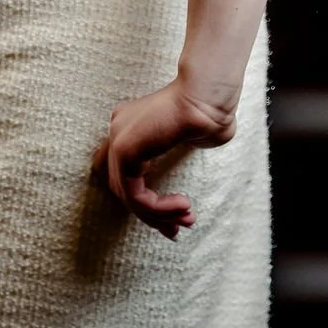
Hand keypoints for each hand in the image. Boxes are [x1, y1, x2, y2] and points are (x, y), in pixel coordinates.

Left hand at [89, 78, 237, 239]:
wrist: (207, 98)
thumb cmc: (209, 113)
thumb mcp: (190, 137)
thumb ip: (175, 156)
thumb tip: (179, 184)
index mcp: (131, 125)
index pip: (120, 171)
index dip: (141, 199)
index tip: (168, 220)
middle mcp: (119, 129)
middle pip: (122, 187)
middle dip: (152, 214)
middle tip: (176, 230)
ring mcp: (118, 138)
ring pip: (128, 197)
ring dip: (159, 216)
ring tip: (186, 219)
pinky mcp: (124, 150)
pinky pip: (134, 196)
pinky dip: (158, 209)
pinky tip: (183, 206)